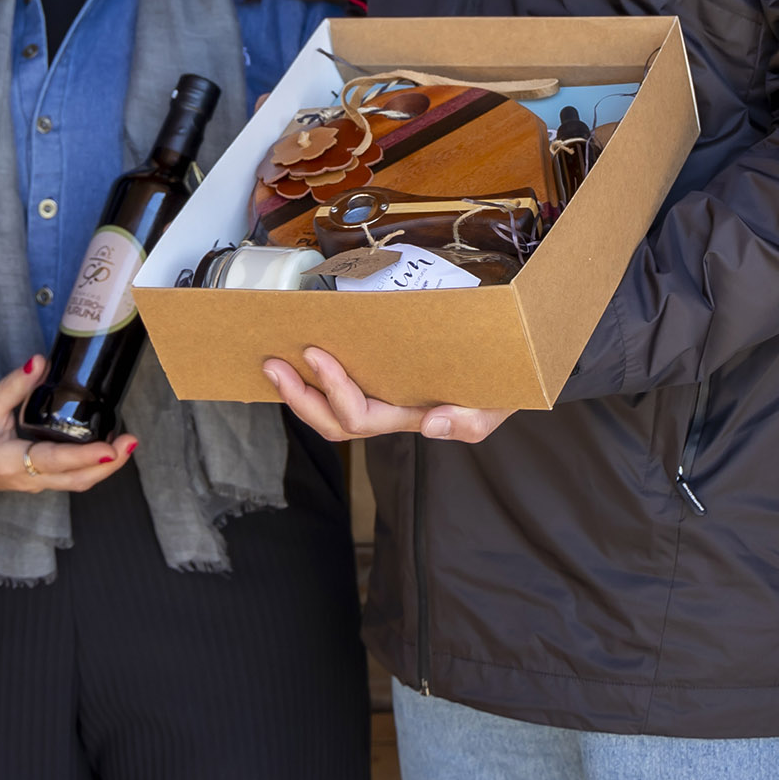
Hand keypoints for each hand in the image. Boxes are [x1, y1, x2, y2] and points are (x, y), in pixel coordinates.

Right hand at [0, 357, 138, 493]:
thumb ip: (13, 385)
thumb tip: (39, 361)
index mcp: (8, 461)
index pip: (52, 461)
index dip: (83, 457)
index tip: (109, 448)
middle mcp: (26, 479)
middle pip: (75, 480)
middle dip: (108, 464)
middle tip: (130, 441)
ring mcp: (34, 484)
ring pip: (76, 483)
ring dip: (105, 467)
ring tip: (127, 443)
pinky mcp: (40, 482)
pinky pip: (71, 480)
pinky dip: (92, 467)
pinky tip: (107, 449)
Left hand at [262, 345, 514, 443]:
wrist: (505, 371)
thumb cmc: (498, 390)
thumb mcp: (493, 408)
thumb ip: (469, 422)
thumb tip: (431, 425)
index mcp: (407, 418)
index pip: (360, 416)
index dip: (334, 389)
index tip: (316, 354)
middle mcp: (388, 414)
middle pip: (333, 423)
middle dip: (300, 397)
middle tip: (274, 364)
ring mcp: (380, 401)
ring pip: (329, 415)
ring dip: (298, 393)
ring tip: (274, 365)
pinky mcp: (378, 383)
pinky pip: (337, 393)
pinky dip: (312, 382)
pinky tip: (296, 362)